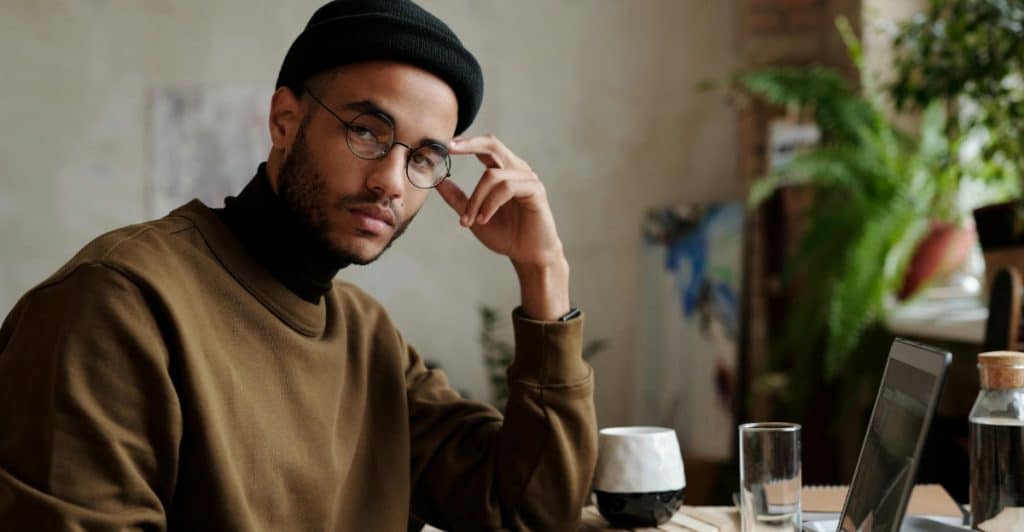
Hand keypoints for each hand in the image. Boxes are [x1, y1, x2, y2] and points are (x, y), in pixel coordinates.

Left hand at [436, 134, 569, 319]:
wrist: (527, 256)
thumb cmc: (506, 235)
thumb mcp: (474, 215)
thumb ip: (457, 198)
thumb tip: (437, 182)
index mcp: (503, 172)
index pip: (485, 147)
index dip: (465, 142)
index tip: (444, 144)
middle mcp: (516, 170)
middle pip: (492, 145)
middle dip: (469, 145)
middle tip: (449, 148)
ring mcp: (528, 179)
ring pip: (493, 175)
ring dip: (476, 199)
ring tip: (471, 220)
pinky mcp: (536, 191)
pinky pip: (507, 188)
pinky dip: (491, 203)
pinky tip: (485, 219)